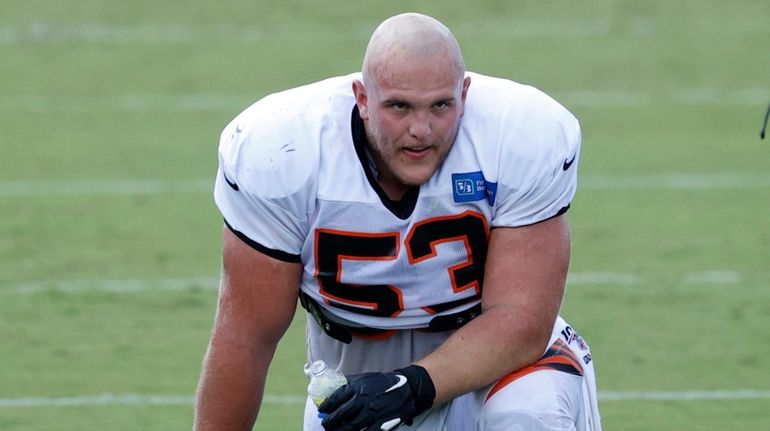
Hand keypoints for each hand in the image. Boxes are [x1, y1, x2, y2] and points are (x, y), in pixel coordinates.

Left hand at [318, 365, 435, 430]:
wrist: (407, 389)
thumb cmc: (384, 383)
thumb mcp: (365, 378)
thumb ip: (350, 383)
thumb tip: (333, 387)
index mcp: (357, 387)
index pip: (336, 397)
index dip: (326, 405)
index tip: (321, 409)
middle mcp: (362, 400)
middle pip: (340, 415)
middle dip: (330, 422)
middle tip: (325, 425)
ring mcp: (371, 413)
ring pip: (350, 427)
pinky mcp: (381, 424)